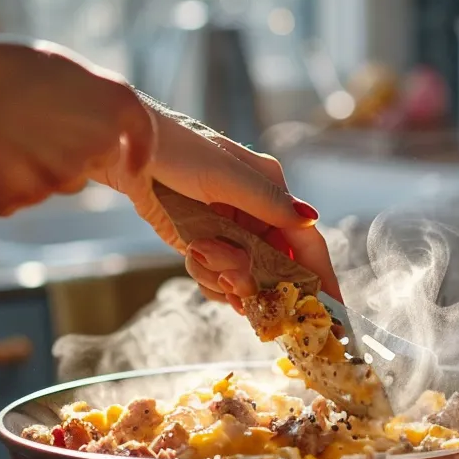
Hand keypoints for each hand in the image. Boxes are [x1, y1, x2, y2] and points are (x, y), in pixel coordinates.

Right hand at [0, 39, 155, 215]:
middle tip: (34, 132)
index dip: (140, 151)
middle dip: (73, 155)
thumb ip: (85, 98)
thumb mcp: (57, 69)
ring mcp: (66, 173)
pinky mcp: (31, 195)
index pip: (143, 132)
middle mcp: (99, 140)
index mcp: (113, 101)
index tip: (135, 166)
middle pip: (95, 161)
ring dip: (37, 172)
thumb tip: (88, 122)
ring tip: (1, 140)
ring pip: (58, 183)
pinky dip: (4, 188)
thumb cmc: (0, 70)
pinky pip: (20, 199)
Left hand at [99, 109, 340, 310]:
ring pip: (246, 278)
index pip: (306, 241)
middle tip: (232, 278)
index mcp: (269, 189)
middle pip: (276, 268)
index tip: (331, 309)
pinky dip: (207, 278)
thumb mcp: (224, 174)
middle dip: (258, 280)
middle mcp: (255, 213)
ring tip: (200, 251)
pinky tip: (193, 257)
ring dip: (224, 277)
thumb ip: (267, 202)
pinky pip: (218, 279)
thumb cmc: (176, 149)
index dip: (320, 276)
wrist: (127, 151)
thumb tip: (310, 219)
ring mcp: (229, 232)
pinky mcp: (204, 245)